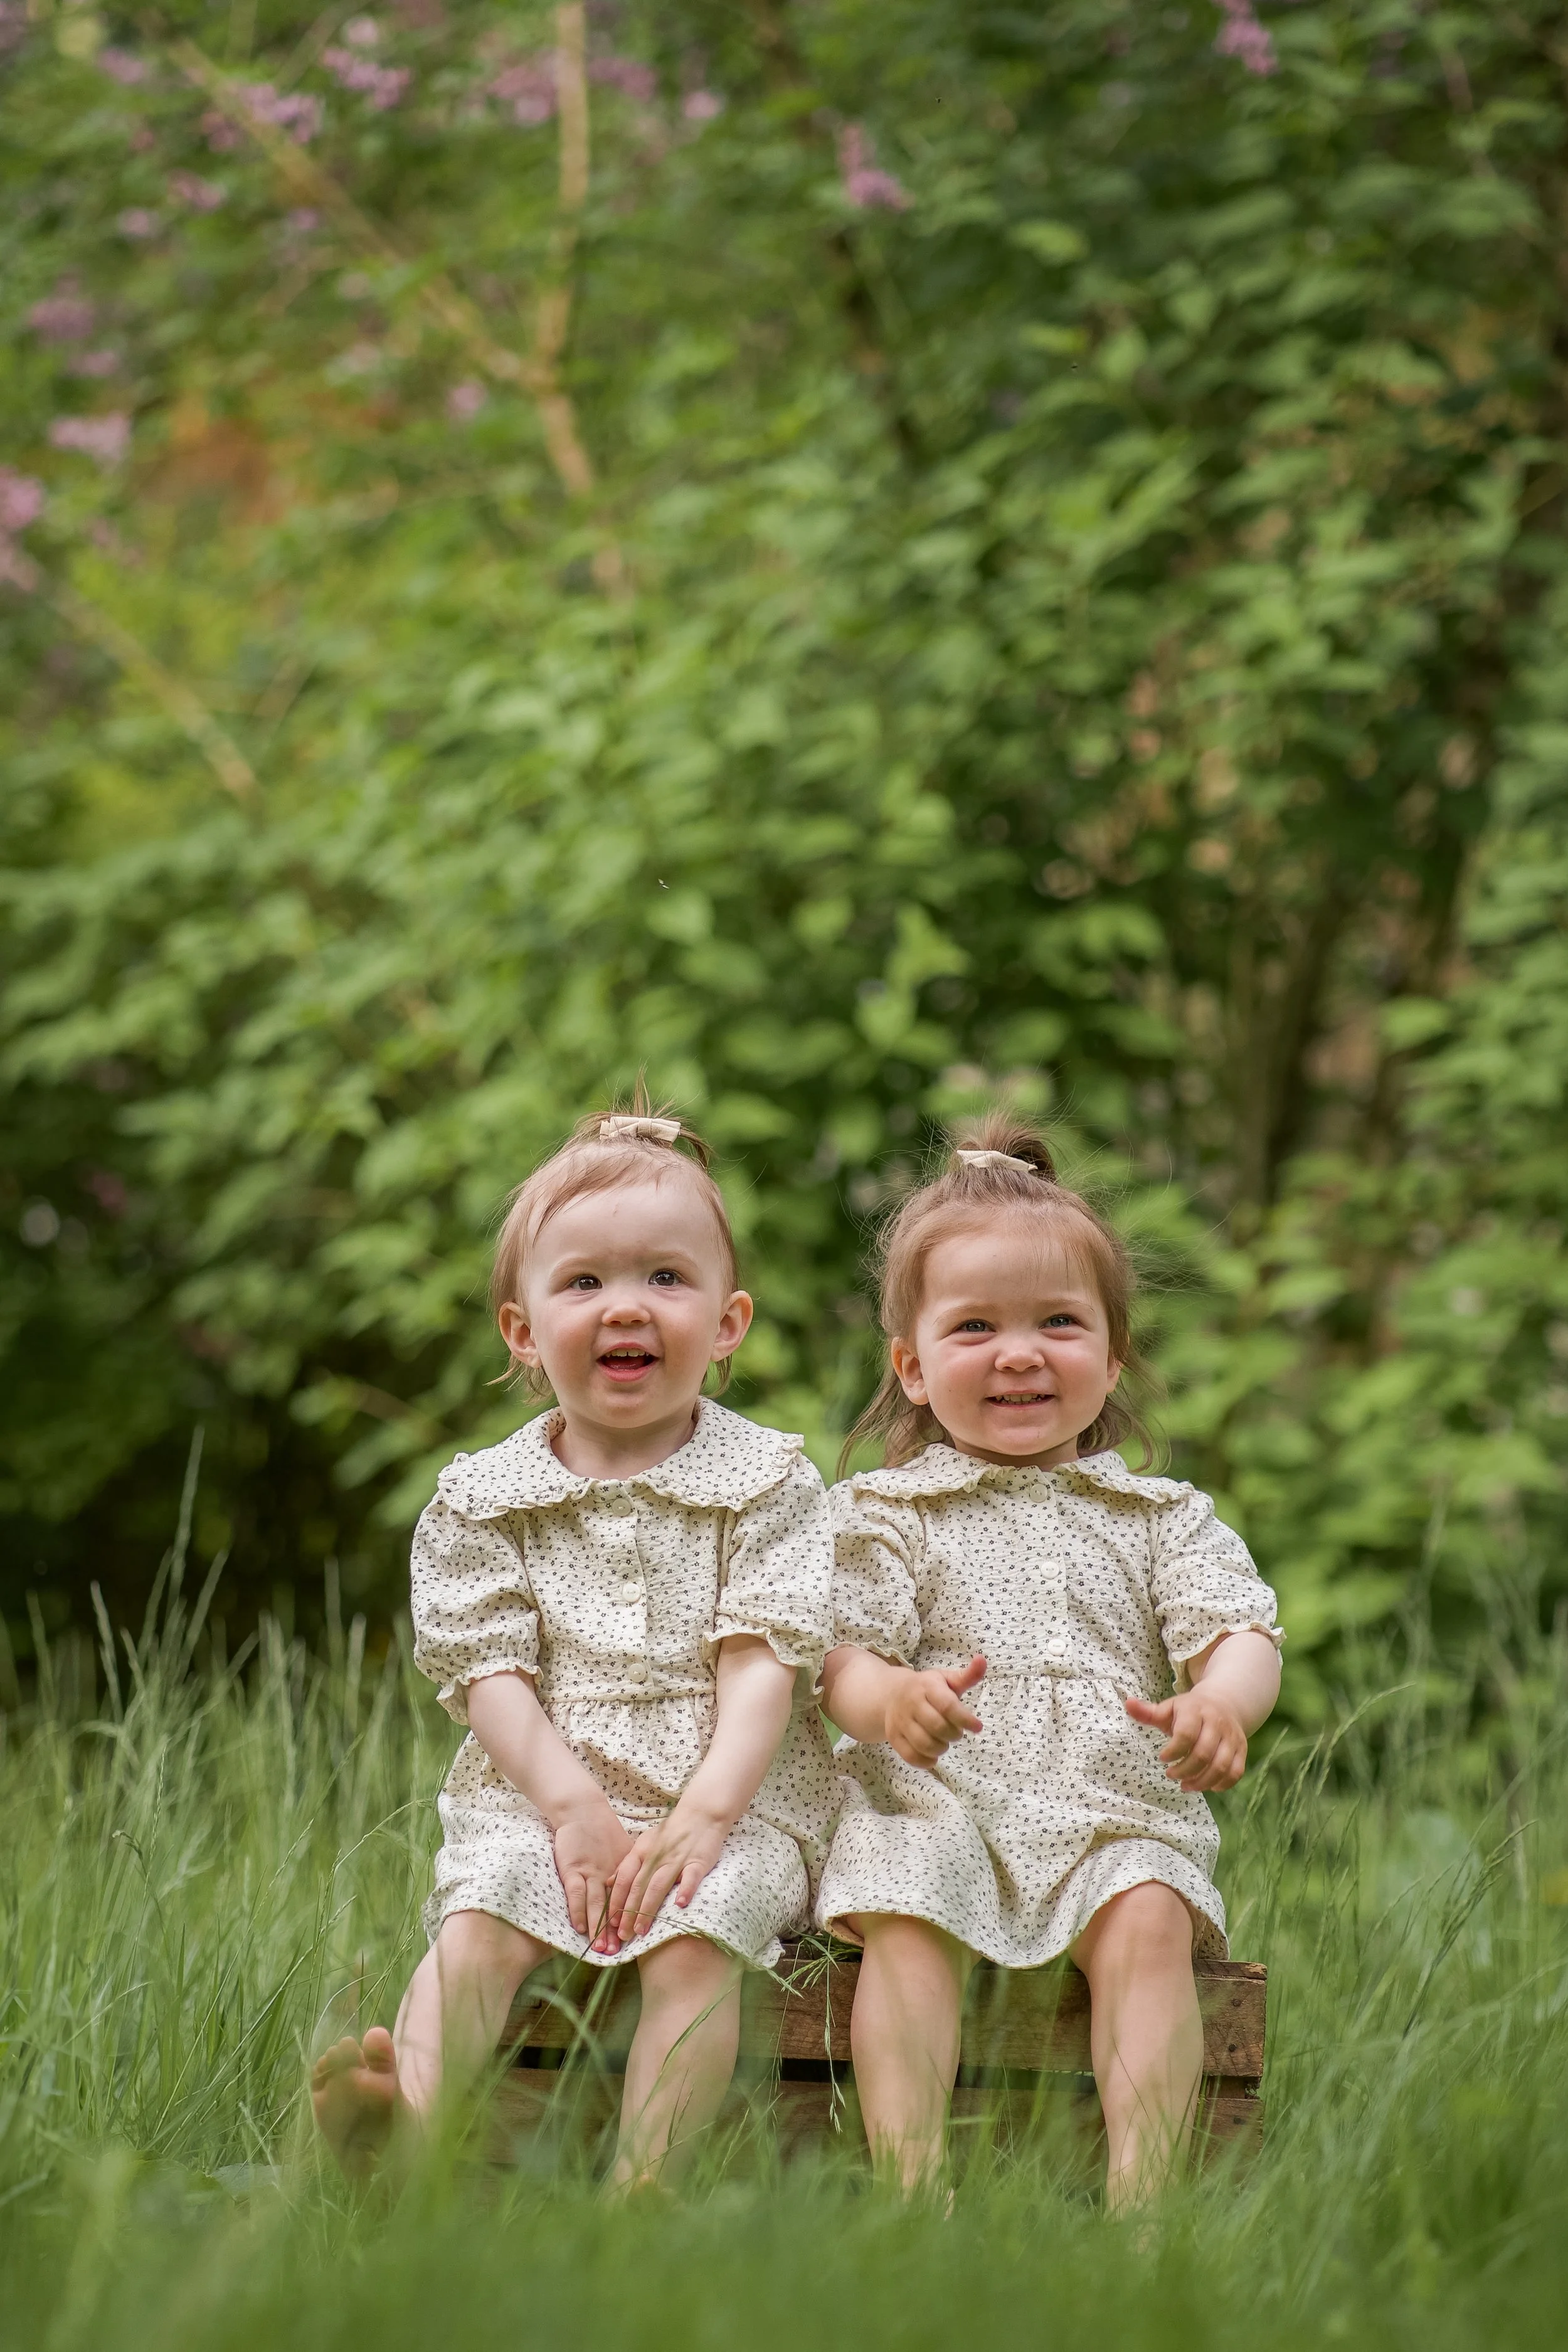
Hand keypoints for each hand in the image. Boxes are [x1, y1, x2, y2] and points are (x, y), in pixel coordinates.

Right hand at [552, 1800, 635, 1952]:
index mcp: (623, 1871)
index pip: (629, 1899)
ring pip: (596, 1903)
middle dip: (616, 1930)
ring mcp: (590, 1872)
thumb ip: (631, 1871)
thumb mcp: (623, 1851)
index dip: (631, 1919)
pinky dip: (577, 1910)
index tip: (636, 1939)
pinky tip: (580, 1927)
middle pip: (614, 1905)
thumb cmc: (602, 1832)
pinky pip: (575, 1893)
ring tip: (601, 1947)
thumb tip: (646, 1890)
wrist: (583, 1810)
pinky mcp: (572, 1868)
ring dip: (599, 1926)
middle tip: (619, 1952)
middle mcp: (608, 1874)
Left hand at [606, 1798, 730, 1943]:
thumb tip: (608, 1883)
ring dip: (648, 1909)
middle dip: (628, 1913)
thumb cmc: (670, 1833)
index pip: (623, 1880)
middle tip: (623, 1936)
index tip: (610, 1923)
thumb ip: (627, 1864)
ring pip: (658, 1885)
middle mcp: (655, 1857)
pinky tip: (680, 1905)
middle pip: (638, 1887)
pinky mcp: (697, 1861)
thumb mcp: (644, 1844)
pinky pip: (690, 1878)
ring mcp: (676, 1859)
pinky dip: (685, 1891)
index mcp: (641, 1852)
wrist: (700, 1814)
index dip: (616, 1902)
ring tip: (641, 1930)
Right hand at [884, 1657, 985, 1768]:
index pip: (947, 1705)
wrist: (890, 1694)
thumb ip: (967, 1675)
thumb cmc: (926, 1688)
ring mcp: (900, 1721)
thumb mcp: (946, 1679)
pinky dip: (926, 1761)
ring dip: (941, 1748)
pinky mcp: (893, 1737)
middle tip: (956, 1732)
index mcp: (926, 1686)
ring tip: (944, 1741)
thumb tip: (983, 1660)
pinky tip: (932, 1755)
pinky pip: (910, 1756)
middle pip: (937, 1727)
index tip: (978, 1726)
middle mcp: (911, 1703)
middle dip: (954, 1734)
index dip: (965, 1719)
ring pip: (924, 1744)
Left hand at [1124, 1686, 1248, 1791]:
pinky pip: (1235, 1772)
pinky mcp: (1242, 1749)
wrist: (1223, 1703)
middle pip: (1203, 1754)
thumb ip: (1148, 1712)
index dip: (1173, 1751)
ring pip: (1220, 1766)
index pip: (1186, 1734)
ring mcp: (1232, 1737)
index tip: (1162, 1758)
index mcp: (1196, 1710)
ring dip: (1201, 1781)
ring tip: (1185, 1785)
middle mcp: (1217, 1723)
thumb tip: (1127, 1704)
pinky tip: (1206, 1786)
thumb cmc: (1188, 1710)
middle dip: (1184, 1770)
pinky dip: (1221, 1784)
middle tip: (1171, 1775)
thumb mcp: (1168, 1708)